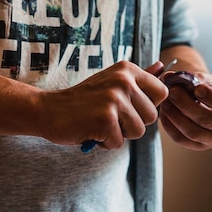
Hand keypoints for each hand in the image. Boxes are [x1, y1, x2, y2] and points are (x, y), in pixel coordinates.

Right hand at [37, 61, 168, 148]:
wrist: (48, 110)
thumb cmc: (82, 101)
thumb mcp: (111, 84)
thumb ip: (138, 80)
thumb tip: (163, 68)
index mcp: (127, 70)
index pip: (162, 93)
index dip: (146, 107)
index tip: (126, 107)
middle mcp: (123, 80)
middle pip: (152, 117)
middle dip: (132, 124)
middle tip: (108, 116)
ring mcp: (114, 99)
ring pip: (138, 131)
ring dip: (119, 134)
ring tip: (100, 123)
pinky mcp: (105, 119)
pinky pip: (119, 142)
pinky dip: (105, 142)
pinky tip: (91, 130)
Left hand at [159, 72, 211, 149]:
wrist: (206, 102)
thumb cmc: (211, 89)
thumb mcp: (208, 80)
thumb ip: (193, 77)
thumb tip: (171, 76)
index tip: (197, 89)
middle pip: (208, 120)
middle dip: (187, 105)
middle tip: (173, 92)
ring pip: (193, 132)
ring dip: (176, 116)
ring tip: (166, 101)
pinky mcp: (200, 146)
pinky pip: (182, 139)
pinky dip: (170, 126)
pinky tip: (165, 112)